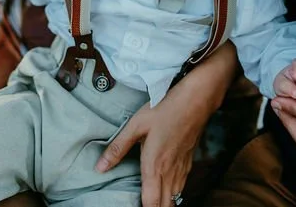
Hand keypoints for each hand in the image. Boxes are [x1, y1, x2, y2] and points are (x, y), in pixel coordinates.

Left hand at [95, 45, 237, 206]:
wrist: (196, 99)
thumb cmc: (165, 108)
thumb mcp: (136, 124)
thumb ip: (118, 148)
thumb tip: (99, 167)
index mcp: (154, 165)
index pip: (151, 203)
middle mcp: (170, 172)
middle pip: (165, 205)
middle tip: (141, 204)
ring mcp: (182, 168)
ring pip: (175, 198)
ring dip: (164, 203)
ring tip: (153, 200)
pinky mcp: (189, 162)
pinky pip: (182, 187)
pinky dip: (173, 193)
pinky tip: (167, 189)